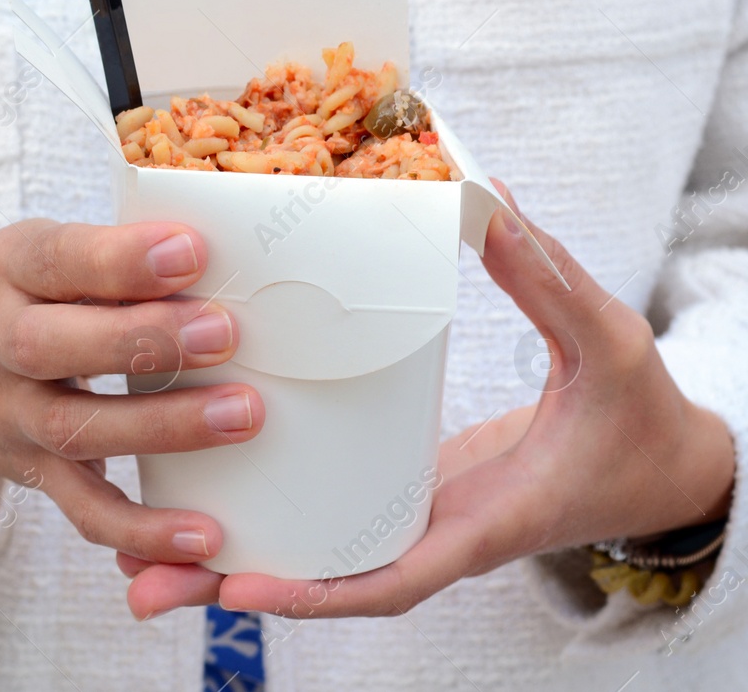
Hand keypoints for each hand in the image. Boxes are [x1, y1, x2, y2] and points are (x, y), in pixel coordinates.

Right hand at [0, 219, 264, 564]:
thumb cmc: (29, 298)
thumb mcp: (48, 255)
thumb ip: (113, 254)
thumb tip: (220, 257)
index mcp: (9, 269)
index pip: (56, 258)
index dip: (120, 258)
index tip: (191, 250)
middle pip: (52, 345)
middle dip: (141, 340)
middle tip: (223, 333)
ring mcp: (12, 416)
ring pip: (76, 429)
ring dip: (163, 425)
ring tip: (242, 413)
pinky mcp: (34, 474)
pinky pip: (84, 510)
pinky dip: (142, 529)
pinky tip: (203, 533)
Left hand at [118, 182, 735, 619]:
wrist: (656, 465)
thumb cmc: (636, 414)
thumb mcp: (607, 343)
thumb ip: (551, 279)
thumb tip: (486, 200)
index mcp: (481, 519)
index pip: (391, 575)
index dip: (314, 590)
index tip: (240, 588)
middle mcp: (432, 533)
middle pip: (321, 581)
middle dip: (232, 587)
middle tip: (141, 584)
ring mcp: (408, 519)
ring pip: (308, 560)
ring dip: (224, 568)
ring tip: (134, 565)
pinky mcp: (394, 498)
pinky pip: (320, 524)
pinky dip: (261, 527)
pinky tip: (194, 500)